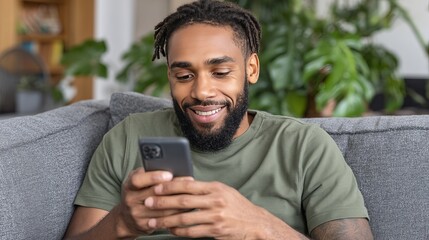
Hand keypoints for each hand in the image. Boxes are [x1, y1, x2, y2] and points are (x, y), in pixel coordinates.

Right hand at [115, 168, 192, 237]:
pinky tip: (186, 208)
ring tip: (192, 194)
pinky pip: (164, 220)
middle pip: (154, 194)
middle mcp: (130, 200)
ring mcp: (137, 214)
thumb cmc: (137, 194)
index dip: (153, 177)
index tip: (169, 174)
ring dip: (179, 202)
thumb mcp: (138, 181)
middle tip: (188, 183)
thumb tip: (171, 166)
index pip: (138, 180)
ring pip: (162, 209)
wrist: (126, 218)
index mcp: (129, 186)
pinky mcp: (144, 225)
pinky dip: (177, 214)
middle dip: (173, 188)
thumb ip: (149, 174)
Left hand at [143, 181, 280, 238]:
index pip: (188, 185)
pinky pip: (192, 232)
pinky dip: (179, 232)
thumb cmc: (237, 206)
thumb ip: (205, 189)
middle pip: (183, 201)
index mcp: (215, 187)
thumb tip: (182, 184)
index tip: (156, 187)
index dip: (170, 186)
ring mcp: (215, 217)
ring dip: (166, 220)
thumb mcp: (224, 191)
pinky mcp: (215, 231)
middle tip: (147, 202)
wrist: (255, 223)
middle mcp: (215, 201)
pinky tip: (170, 230)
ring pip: (184, 219)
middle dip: (162, 202)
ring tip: (153, 221)